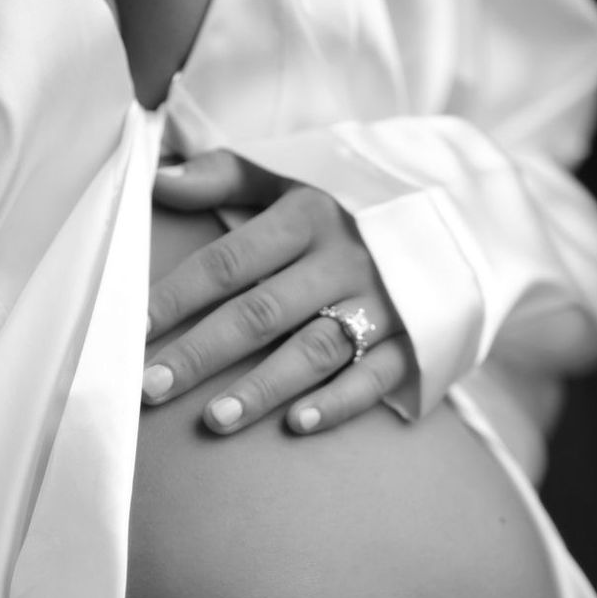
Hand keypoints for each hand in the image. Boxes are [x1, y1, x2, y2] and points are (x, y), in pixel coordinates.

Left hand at [145, 150, 414, 433]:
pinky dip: (338, 401)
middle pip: (261, 313)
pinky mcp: (415, 340)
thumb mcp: (297, 172)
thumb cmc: (355, 197)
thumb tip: (157, 180)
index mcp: (310, 215)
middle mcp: (344, 260)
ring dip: (264, 386)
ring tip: (213, 420)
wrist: (466, 208)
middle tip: (150, 388)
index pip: (229, 260)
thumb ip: (226, 176)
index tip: (130, 328)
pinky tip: (297, 425)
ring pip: (315, 349)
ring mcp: (383, 304)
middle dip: (202, 352)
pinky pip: (375, 377)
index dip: (177, 295)